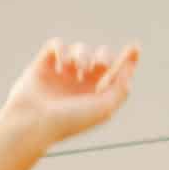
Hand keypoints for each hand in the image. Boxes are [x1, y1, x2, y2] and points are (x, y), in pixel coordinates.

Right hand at [0, 40, 140, 148]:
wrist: (32, 124)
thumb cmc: (68, 121)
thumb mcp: (103, 109)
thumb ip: (120, 89)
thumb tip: (129, 70)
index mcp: (94, 98)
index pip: (115, 74)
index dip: (127, 60)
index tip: (135, 47)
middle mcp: (79, 85)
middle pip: (99, 58)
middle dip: (103, 57)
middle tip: (98, 66)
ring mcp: (60, 75)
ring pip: (80, 50)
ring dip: (83, 55)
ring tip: (77, 68)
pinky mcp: (42, 66)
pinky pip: (57, 45)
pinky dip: (62, 50)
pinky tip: (62, 64)